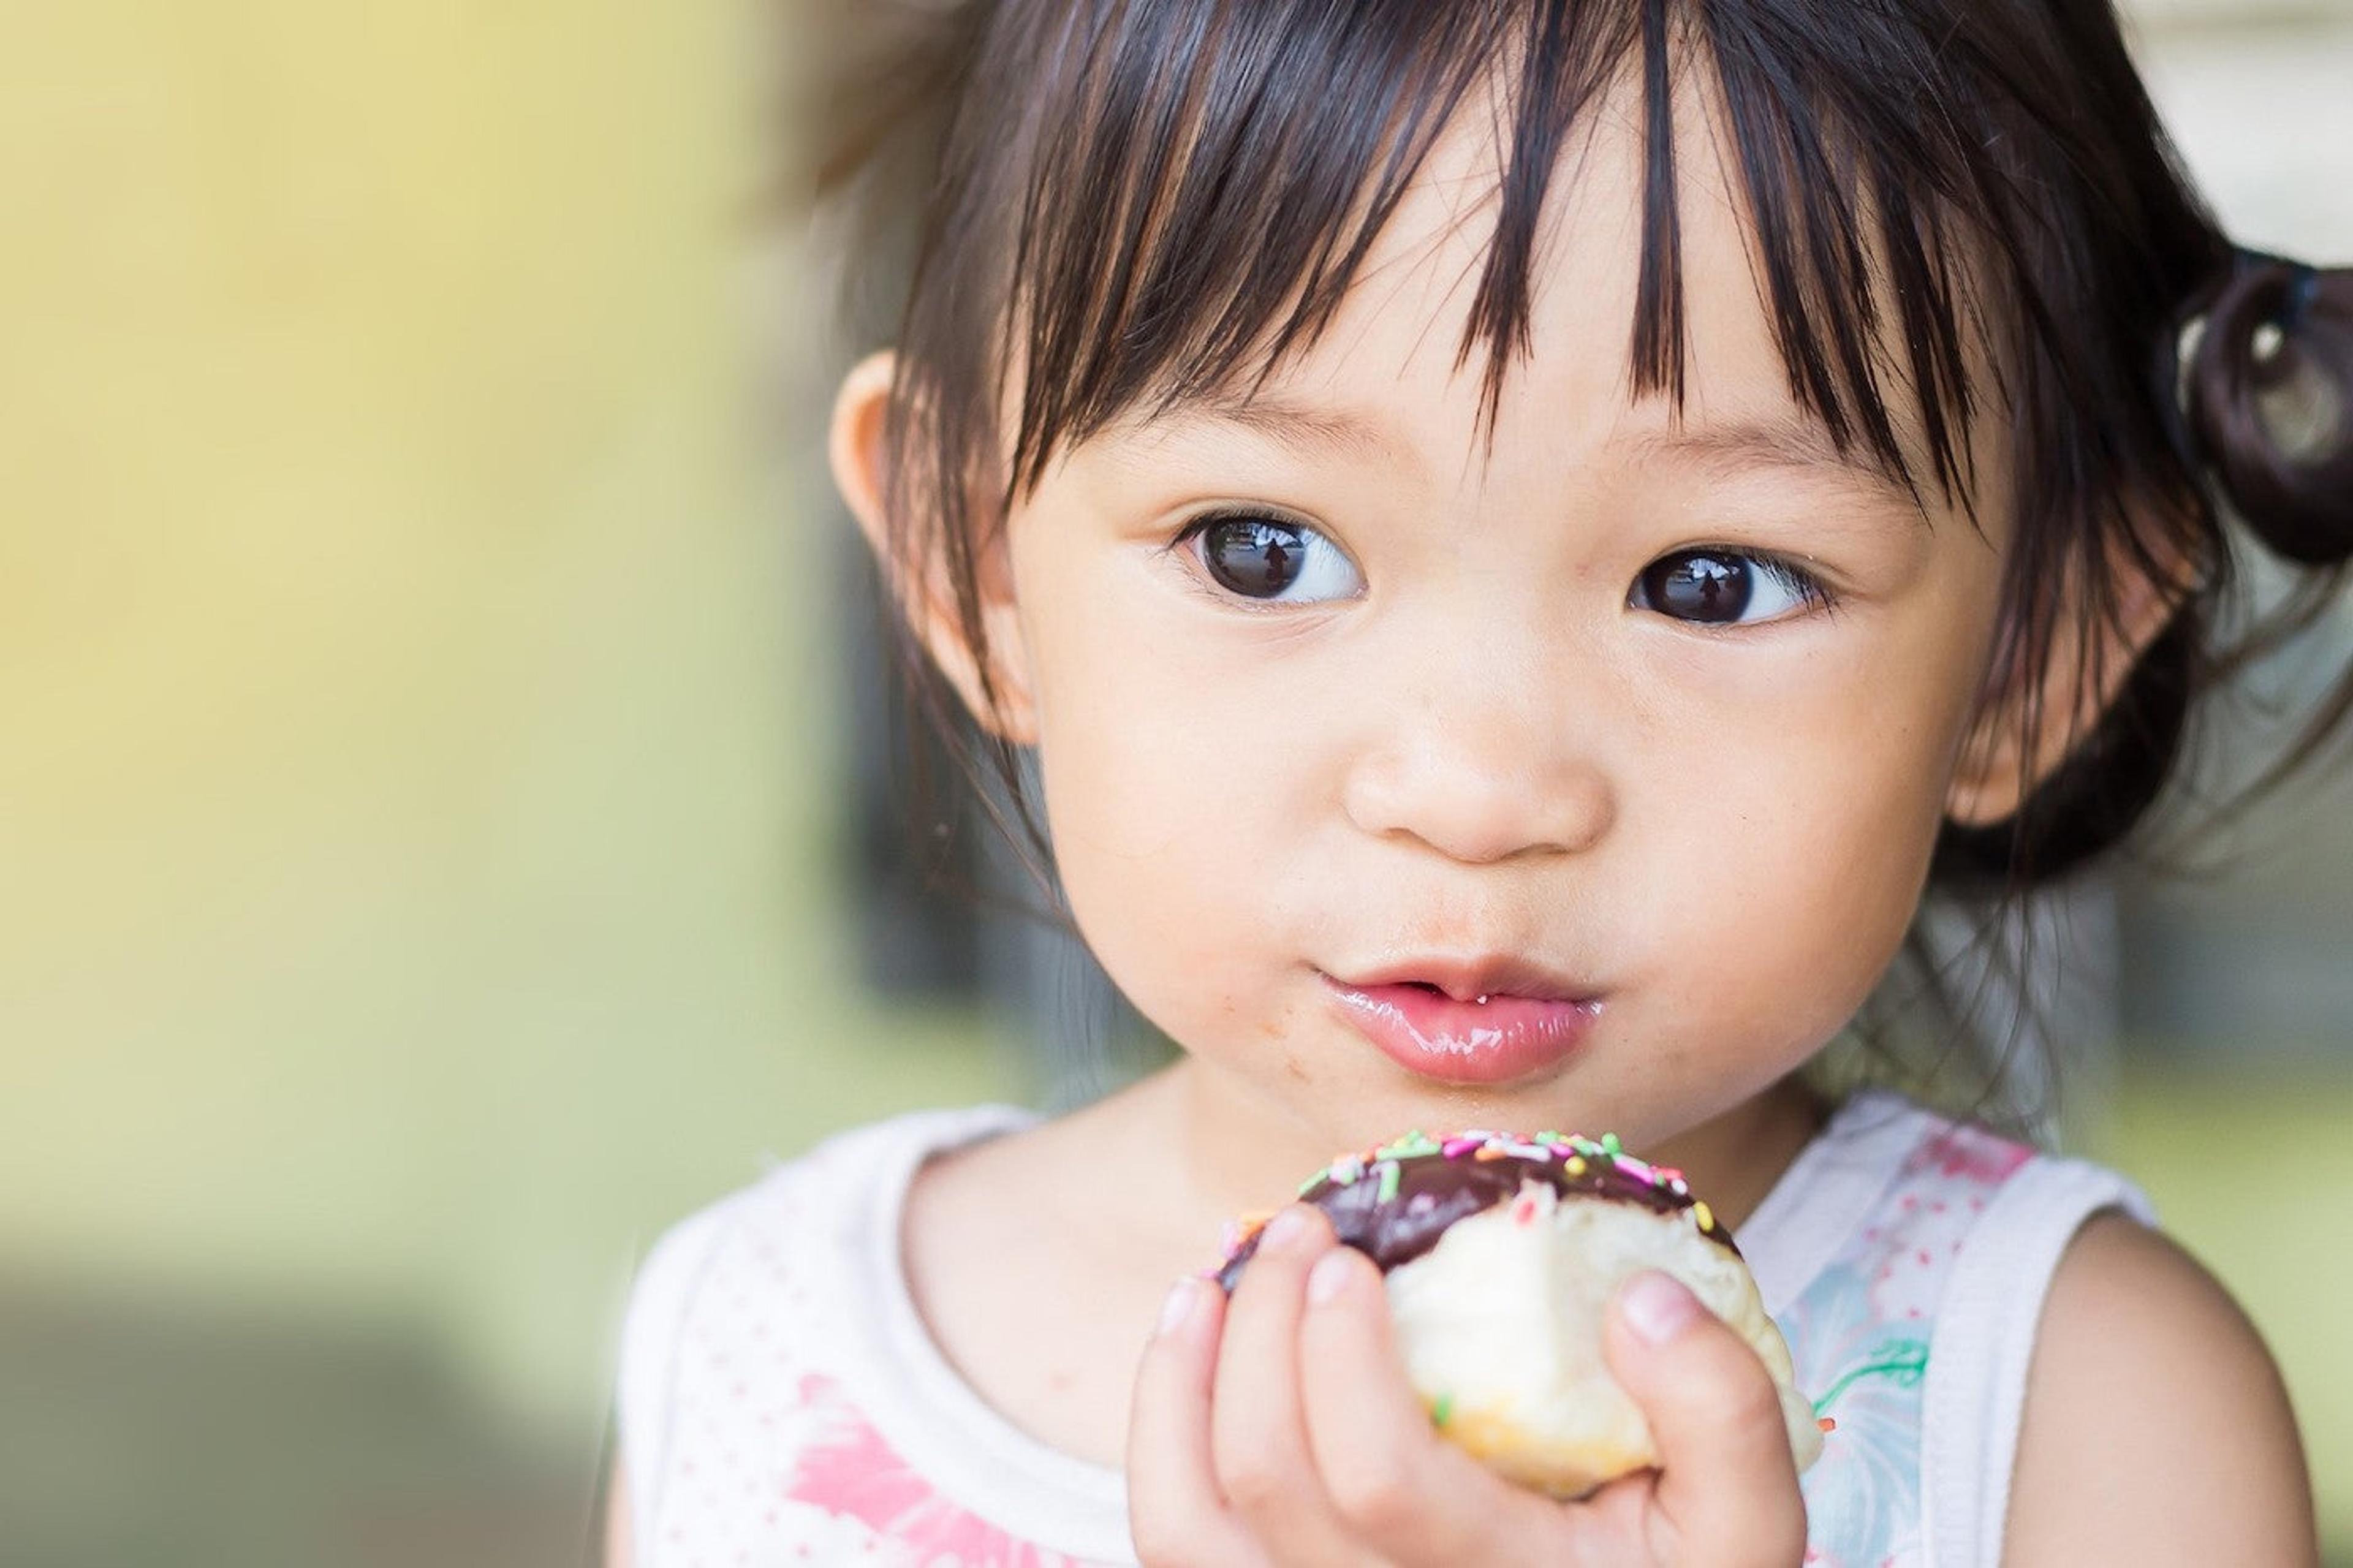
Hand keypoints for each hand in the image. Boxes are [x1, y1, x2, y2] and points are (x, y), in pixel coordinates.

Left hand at [1128, 1204, 1805, 1566]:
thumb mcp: (1749, 1523)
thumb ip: (1723, 1413)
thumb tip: (1640, 1300)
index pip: (1376, 1480)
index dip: (1340, 1358)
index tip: (1353, 1260)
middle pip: (1269, 1482)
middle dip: (1266, 1330)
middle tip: (1304, 1230)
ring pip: (1191, 1525)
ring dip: (1184, 1380)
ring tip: (1216, 1278)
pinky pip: (1179, 1540)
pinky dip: (1162, 1431)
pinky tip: (1188, 1341)